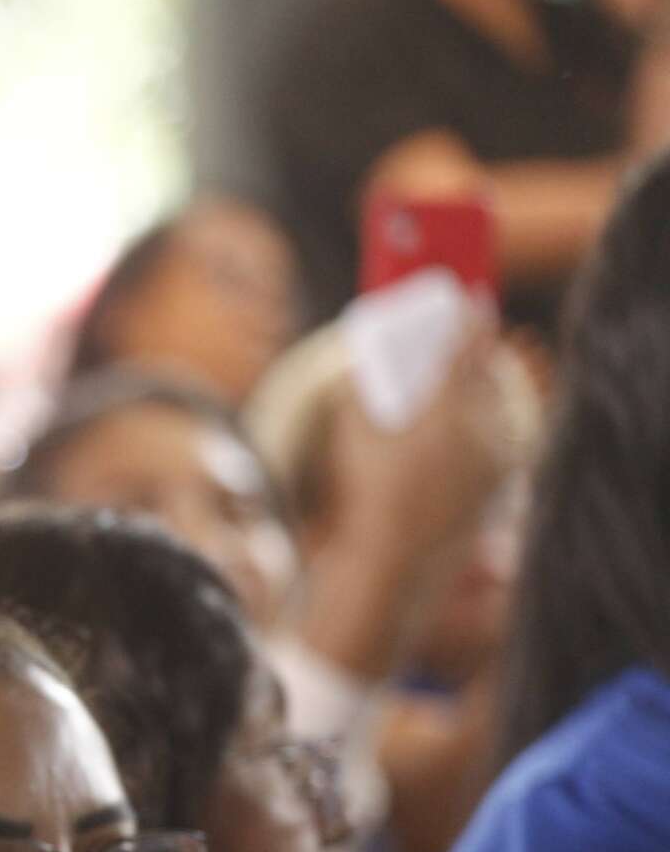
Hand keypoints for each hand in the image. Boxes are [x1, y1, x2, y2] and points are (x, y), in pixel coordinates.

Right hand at [328, 316, 519, 572]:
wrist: (394, 552)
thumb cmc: (364, 490)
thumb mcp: (351, 435)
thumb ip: (357, 393)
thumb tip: (361, 365)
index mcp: (440, 409)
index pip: (464, 350)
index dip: (470, 320)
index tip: (473, 299)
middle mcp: (475, 427)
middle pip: (486, 373)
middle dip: (481, 350)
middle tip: (475, 330)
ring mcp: (490, 453)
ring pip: (497, 404)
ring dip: (487, 384)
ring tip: (476, 372)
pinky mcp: (497, 477)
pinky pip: (500, 434)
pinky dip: (490, 418)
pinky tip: (478, 418)